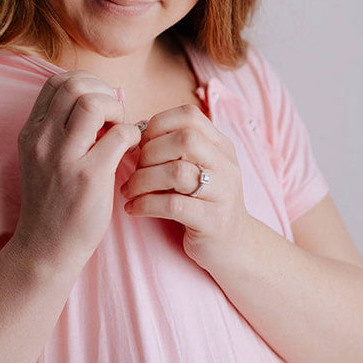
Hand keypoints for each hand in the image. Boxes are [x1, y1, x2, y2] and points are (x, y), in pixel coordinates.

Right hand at [13, 71, 141, 268]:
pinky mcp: (89, 177)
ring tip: (120, 129)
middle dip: (102, 91)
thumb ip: (60, 129)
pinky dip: (132, 134)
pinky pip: (119, 135)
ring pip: (94, 103)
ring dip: (116, 109)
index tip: (98, 101)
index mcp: (31, 132)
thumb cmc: (52, 202)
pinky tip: (131, 149)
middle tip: (114, 114)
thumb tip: (98, 99)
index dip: (84, 83)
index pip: (56, 82)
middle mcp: (42, 140)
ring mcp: (64, 158)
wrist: (46, 247)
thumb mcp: (42, 159)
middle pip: (74, 85)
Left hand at [121, 104, 252, 268]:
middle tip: (135, 170)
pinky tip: (133, 209)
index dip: (158, 124)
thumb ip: (175, 148)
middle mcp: (226, 166)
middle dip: (150, 152)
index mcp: (221, 146)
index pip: (189, 115)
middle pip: (185, 140)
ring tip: (129, 191)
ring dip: (143, 180)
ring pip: (177, 172)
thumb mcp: (197, 169)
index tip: (141, 144)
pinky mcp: (212, 222)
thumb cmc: (203, 203)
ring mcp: (223, 193)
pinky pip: (173, 205)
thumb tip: (136, 129)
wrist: (234, 246)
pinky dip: (146, 205)